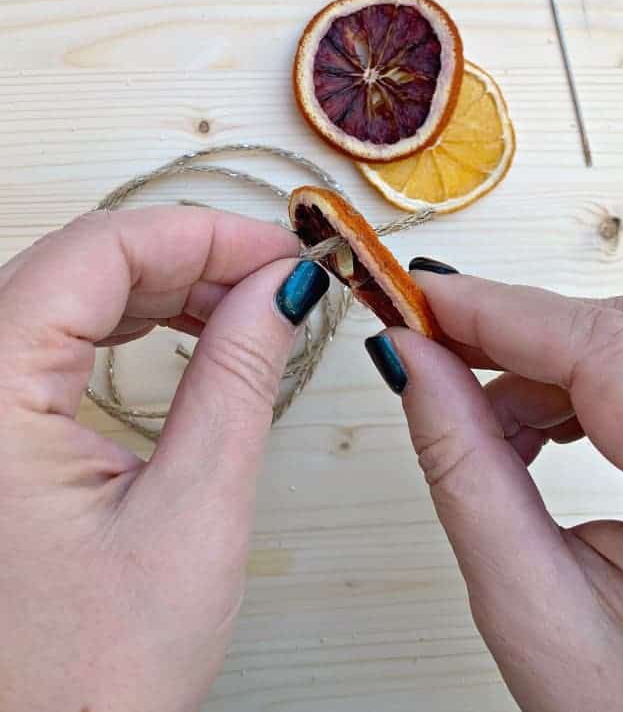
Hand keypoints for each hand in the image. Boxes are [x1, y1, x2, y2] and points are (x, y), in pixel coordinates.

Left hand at [0, 207, 327, 711]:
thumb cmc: (87, 676)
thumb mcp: (190, 515)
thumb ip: (239, 381)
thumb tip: (280, 292)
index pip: (98, 252)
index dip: (202, 235)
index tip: (281, 252)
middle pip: (83, 263)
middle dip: (190, 258)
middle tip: (275, 280)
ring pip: (71, 293)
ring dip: (164, 286)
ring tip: (243, 307)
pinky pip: (59, 335)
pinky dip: (131, 322)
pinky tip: (184, 330)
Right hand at [366, 262, 622, 711]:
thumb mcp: (534, 610)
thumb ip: (466, 474)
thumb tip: (413, 366)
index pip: (603, 348)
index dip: (499, 310)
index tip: (419, 296)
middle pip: (622, 331)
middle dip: (515, 332)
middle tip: (429, 344)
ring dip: (542, 365)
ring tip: (480, 419)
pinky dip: (575, 387)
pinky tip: (536, 429)